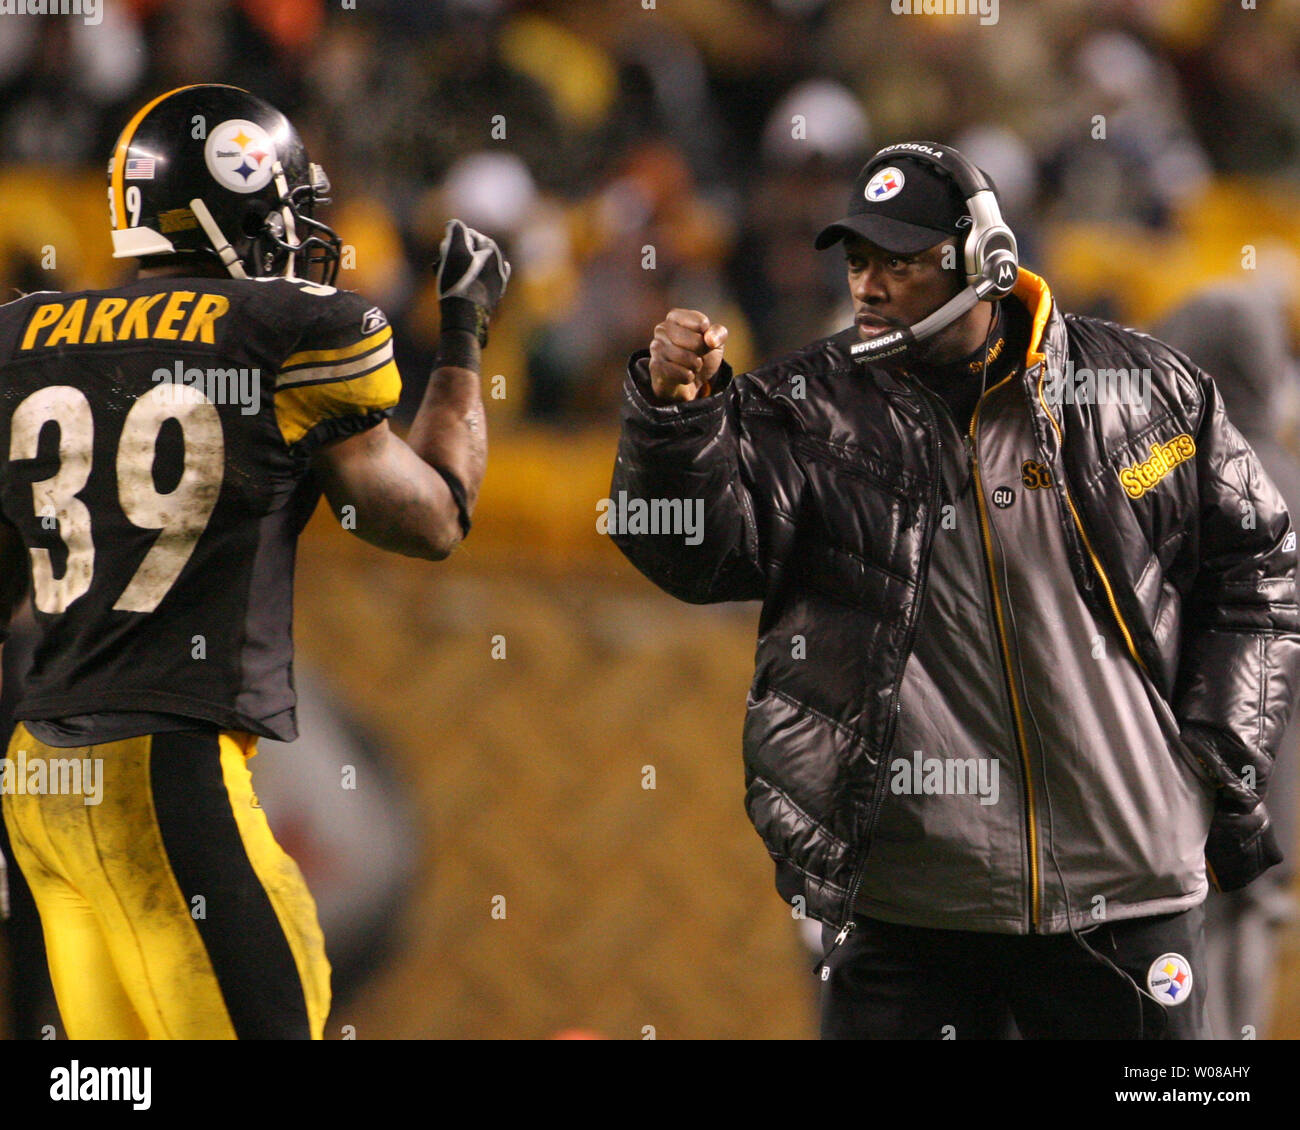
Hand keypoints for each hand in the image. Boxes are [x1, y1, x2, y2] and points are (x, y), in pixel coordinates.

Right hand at [435, 219, 511, 345]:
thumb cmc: (459, 283)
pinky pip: (477, 282)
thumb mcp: (454, 252)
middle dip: (455, 255)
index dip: (453, 240)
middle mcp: (499, 265)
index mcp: (492, 252)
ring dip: (459, 268)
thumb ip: (455, 232)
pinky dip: (467, 280)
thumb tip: (455, 223)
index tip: (444, 251)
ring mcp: (496, 282)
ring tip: (447, 277)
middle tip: (443, 263)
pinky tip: (462, 283)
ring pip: (473, 267)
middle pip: (471, 252)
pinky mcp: (491, 297)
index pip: (468, 235)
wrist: (466, 318)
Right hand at [648, 309, 727, 402]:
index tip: (703, 341)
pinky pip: (682, 373)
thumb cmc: (700, 356)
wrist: (688, 383)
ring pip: (688, 358)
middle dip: (702, 353)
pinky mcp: (656, 366)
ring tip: (690, 366)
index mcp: (675, 316)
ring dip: (696, 366)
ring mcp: (656, 347)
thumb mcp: (715, 342)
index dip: (709, 337)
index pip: (702, 323)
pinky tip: (683, 375)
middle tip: (697, 356)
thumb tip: (710, 339)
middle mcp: (662, 328)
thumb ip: (718, 334)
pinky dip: (688, 377)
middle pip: (696, 341)